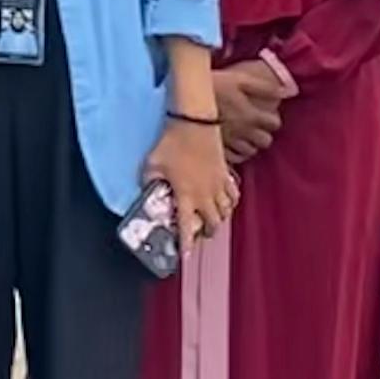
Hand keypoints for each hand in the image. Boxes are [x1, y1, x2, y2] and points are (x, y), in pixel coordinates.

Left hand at [147, 116, 237, 237]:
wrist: (194, 123)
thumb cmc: (171, 143)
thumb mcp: (151, 165)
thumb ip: (148, 182)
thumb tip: (146, 192)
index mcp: (186, 195)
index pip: (186, 226)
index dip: (186, 244)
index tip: (186, 255)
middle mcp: (205, 195)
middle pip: (212, 224)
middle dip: (205, 234)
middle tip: (197, 235)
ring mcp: (218, 184)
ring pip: (225, 212)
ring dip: (218, 220)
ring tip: (210, 221)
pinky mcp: (226, 173)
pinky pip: (233, 195)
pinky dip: (230, 203)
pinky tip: (225, 203)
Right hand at [212, 55, 294, 162]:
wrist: (185, 99)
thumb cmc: (213, 86)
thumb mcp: (240, 79)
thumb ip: (264, 87)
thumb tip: (286, 91)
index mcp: (252, 116)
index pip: (274, 124)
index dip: (272, 119)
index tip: (266, 115)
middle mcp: (244, 132)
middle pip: (265, 141)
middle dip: (263, 134)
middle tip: (256, 127)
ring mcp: (230, 142)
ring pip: (250, 151)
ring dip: (250, 144)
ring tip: (244, 136)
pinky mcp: (217, 147)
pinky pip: (233, 158)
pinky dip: (236, 153)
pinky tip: (233, 145)